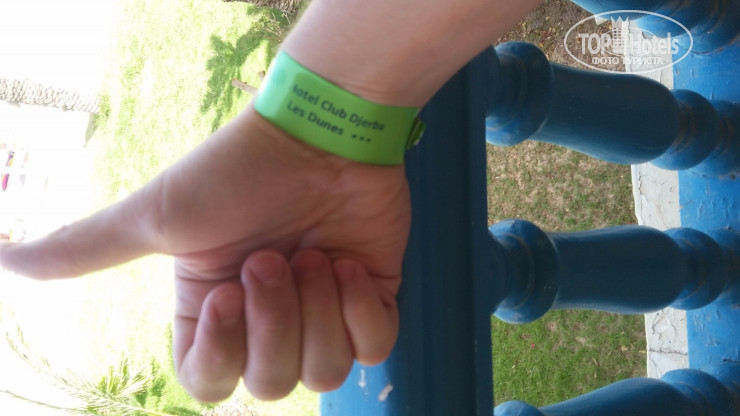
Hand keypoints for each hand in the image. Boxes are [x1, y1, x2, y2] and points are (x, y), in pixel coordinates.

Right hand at [0, 106, 409, 400]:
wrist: (318, 136)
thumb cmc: (237, 173)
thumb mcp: (158, 217)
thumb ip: (88, 249)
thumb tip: (5, 262)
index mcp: (215, 312)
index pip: (211, 384)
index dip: (223, 349)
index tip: (230, 289)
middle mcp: (266, 321)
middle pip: (272, 383)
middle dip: (276, 320)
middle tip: (276, 256)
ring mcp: (320, 313)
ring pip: (324, 374)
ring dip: (316, 310)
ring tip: (314, 255)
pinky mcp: (368, 299)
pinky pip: (375, 348)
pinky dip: (359, 311)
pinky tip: (348, 265)